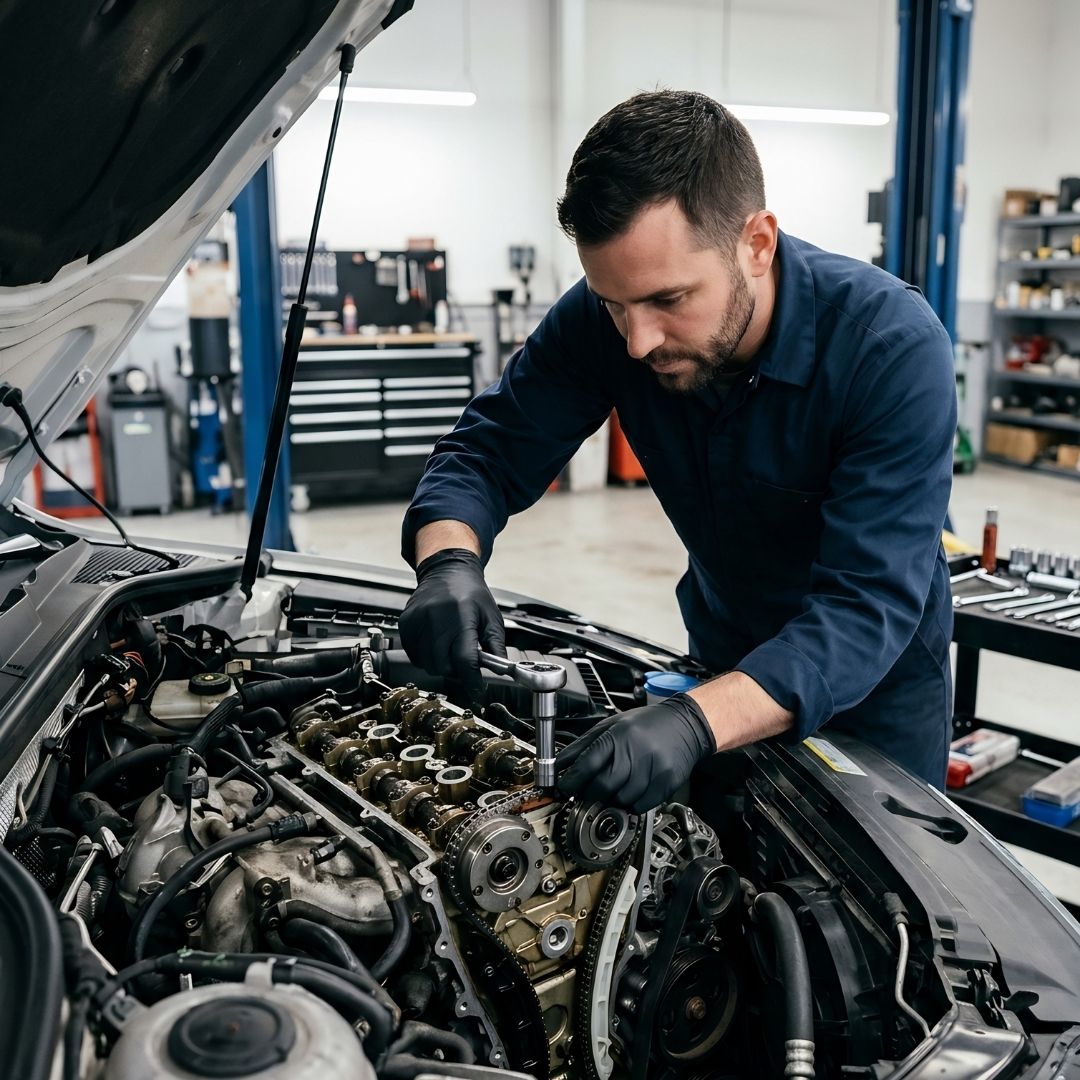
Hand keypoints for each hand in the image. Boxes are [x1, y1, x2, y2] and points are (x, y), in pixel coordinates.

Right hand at [398, 548, 504, 695]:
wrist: (447, 571)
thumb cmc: (471, 593)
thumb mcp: (491, 617)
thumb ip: (496, 646)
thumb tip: (499, 671)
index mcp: (462, 617)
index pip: (464, 660)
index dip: (471, 681)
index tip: (476, 691)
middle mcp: (437, 618)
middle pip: (443, 666)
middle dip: (455, 671)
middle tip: (463, 661)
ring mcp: (418, 621)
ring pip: (427, 664)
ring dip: (440, 664)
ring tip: (449, 648)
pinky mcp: (406, 623)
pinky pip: (413, 655)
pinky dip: (425, 657)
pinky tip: (436, 644)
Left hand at [555, 694, 716, 812]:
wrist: (685, 724)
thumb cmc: (646, 724)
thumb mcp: (610, 726)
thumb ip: (582, 746)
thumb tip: (556, 766)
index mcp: (617, 735)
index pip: (586, 764)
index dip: (571, 781)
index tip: (564, 789)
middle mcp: (635, 751)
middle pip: (602, 787)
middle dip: (590, 793)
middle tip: (589, 791)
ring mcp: (653, 768)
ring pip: (620, 800)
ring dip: (612, 799)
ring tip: (616, 786)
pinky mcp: (666, 783)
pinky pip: (640, 806)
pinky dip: (631, 804)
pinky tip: (632, 790)